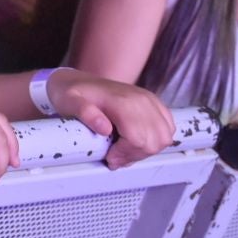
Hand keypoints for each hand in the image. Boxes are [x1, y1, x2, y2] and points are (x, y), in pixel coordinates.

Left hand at [46, 71, 175, 169]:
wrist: (77, 81)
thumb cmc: (72, 93)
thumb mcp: (68, 102)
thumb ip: (85, 113)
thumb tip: (105, 128)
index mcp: (122, 101)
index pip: (138, 140)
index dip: (124, 154)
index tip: (109, 157)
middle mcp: (141, 100)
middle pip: (153, 142)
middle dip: (134, 155)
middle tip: (115, 157)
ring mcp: (150, 100)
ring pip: (163, 138)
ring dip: (146, 150)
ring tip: (124, 150)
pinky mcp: (154, 103)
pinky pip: (168, 128)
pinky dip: (156, 140)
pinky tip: (137, 142)